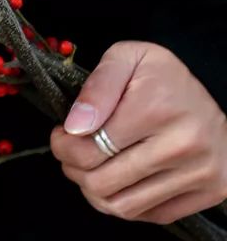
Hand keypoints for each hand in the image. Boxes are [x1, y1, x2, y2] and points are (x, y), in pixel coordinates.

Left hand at [50, 41, 226, 223]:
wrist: (213, 97)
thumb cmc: (163, 76)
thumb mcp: (127, 57)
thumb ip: (98, 86)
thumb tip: (74, 126)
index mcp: (155, 108)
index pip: (90, 148)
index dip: (63, 145)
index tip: (60, 134)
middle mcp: (181, 146)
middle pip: (103, 181)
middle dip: (73, 168)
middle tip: (69, 152)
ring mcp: (198, 174)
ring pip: (123, 206)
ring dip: (94, 190)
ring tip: (88, 167)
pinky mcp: (209, 193)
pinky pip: (152, 215)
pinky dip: (124, 203)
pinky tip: (117, 179)